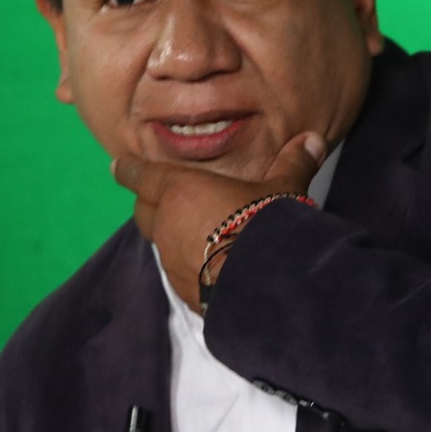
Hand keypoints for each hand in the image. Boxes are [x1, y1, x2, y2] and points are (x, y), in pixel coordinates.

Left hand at [112, 132, 326, 312]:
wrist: (266, 285)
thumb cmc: (265, 223)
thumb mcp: (283, 188)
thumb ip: (294, 163)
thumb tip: (313, 139)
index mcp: (180, 191)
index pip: (141, 176)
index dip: (128, 169)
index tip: (117, 165)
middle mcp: (167, 225)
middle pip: (144, 210)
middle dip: (150, 202)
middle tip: (164, 198)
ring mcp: (172, 261)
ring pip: (160, 242)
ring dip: (170, 235)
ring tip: (195, 233)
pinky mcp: (184, 291)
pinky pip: (177, 271)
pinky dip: (187, 264)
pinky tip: (208, 265)